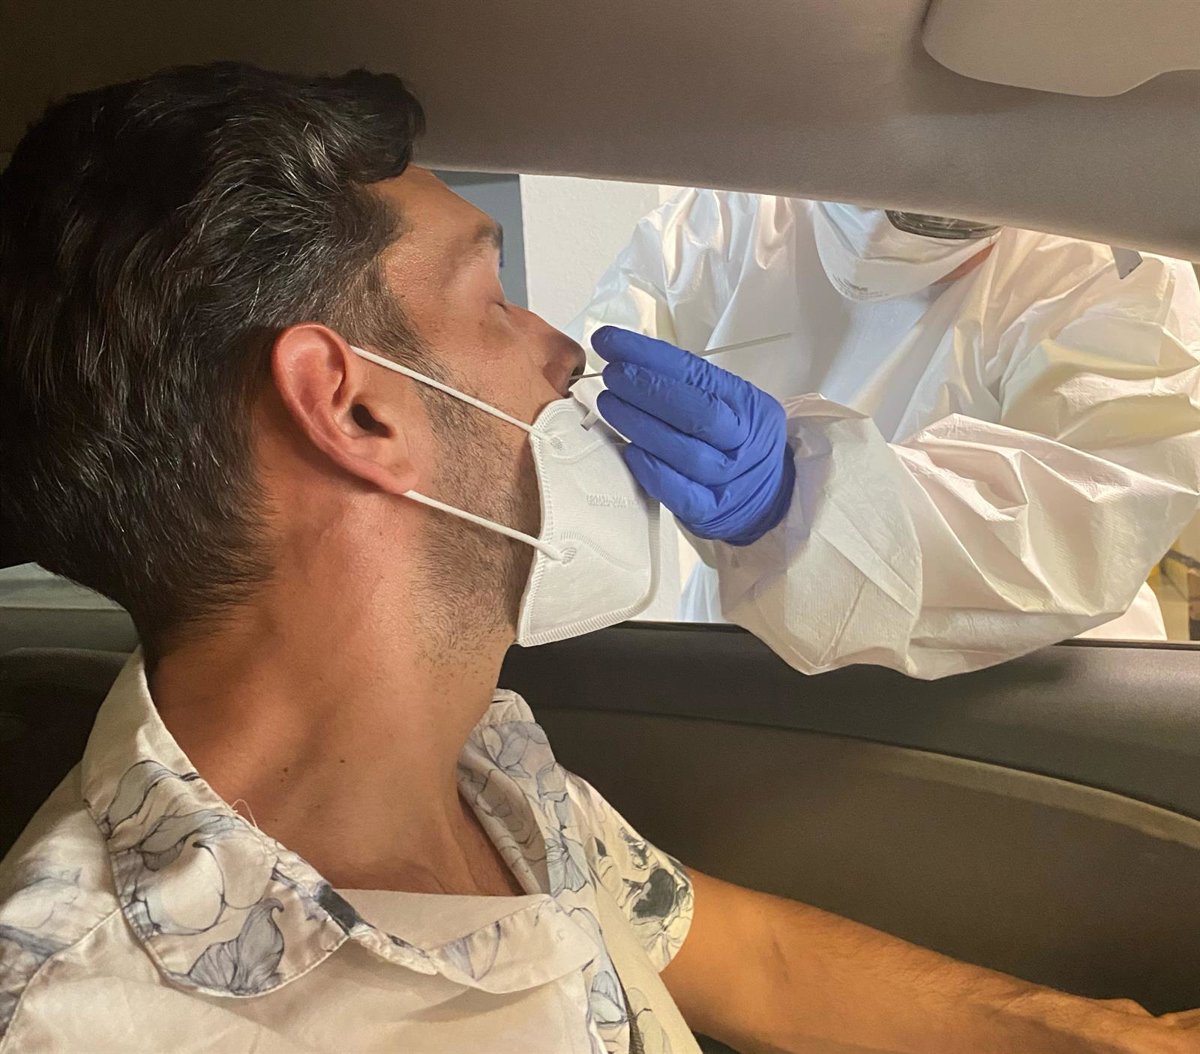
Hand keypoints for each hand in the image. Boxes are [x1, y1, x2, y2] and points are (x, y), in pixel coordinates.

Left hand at [591, 326, 794, 545]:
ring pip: (686, 451)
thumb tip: (627, 360)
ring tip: (609, 404)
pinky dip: (653, 471)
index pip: (696, 373)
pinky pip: (681, 493)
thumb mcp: (729, 407)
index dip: (650, 356)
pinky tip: (629, 453)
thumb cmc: (734, 445)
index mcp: (748, 405)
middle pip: (697, 411)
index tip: (612, 342)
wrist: (768, 500)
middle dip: (647, 388)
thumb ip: (689, 388)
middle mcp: (743, 441)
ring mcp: (730, 479)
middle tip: (612, 374)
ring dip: (641, 425)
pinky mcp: (712, 512)